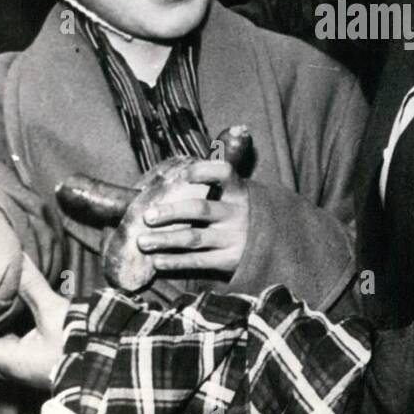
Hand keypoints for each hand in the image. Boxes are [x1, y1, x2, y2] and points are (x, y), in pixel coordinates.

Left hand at [136, 159, 249, 276]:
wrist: (271, 243)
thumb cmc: (237, 211)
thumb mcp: (234, 192)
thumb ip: (214, 174)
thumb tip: (199, 151)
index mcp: (238, 190)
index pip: (224, 173)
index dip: (204, 171)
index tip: (183, 175)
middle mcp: (237, 213)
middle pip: (201, 209)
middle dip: (171, 212)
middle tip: (147, 216)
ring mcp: (234, 238)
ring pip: (194, 238)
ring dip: (166, 239)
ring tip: (142, 241)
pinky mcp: (229, 260)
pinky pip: (198, 261)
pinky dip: (175, 261)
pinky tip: (157, 260)